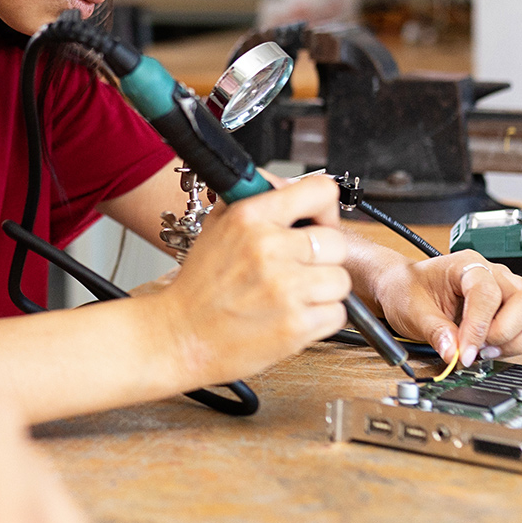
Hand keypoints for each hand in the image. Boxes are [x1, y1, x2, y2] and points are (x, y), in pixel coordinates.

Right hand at [150, 175, 352, 387]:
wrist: (181, 336)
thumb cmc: (198, 289)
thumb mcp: (216, 228)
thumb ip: (252, 202)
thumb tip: (283, 186)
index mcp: (250, 217)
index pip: (320, 191)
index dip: (324, 209)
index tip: (316, 224)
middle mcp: (269, 248)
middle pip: (336, 242)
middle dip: (323, 258)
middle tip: (299, 269)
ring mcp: (285, 288)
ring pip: (340, 280)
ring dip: (322, 291)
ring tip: (292, 296)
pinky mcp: (296, 324)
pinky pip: (336, 314)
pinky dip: (320, 319)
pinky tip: (291, 316)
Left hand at [369, 254, 521, 366]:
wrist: (404, 287)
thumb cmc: (408, 290)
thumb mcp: (410, 310)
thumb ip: (434, 330)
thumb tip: (454, 352)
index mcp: (469, 265)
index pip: (486, 293)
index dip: (478, 326)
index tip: (466, 353)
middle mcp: (496, 274)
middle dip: (505, 332)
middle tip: (479, 350)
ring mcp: (510, 290)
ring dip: (521, 338)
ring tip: (491, 350)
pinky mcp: (515, 308)